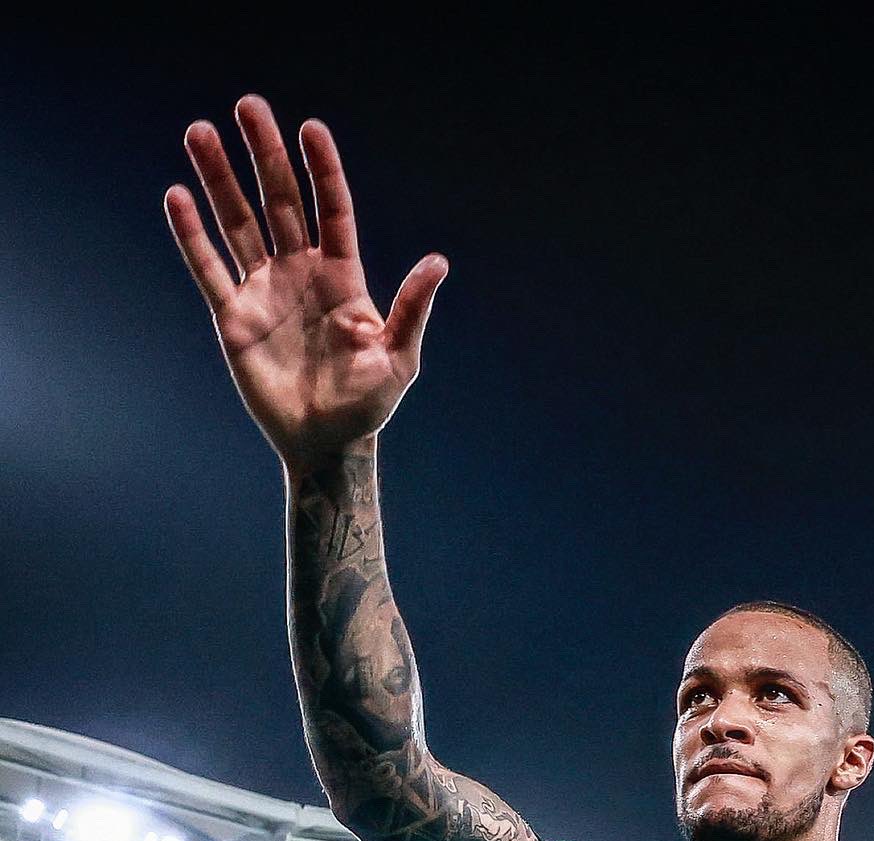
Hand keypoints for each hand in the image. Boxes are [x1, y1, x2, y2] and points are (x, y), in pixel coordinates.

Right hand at [165, 96, 448, 467]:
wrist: (327, 444)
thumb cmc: (368, 405)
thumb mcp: (399, 357)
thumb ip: (413, 309)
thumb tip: (439, 261)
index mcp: (342, 277)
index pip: (331, 209)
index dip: (322, 169)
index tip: (310, 127)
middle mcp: (301, 273)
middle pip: (280, 201)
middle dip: (264, 153)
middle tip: (247, 105)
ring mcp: (264, 291)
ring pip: (239, 222)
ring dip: (218, 179)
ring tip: (199, 132)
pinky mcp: (233, 317)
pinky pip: (209, 268)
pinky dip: (192, 235)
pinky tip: (177, 197)